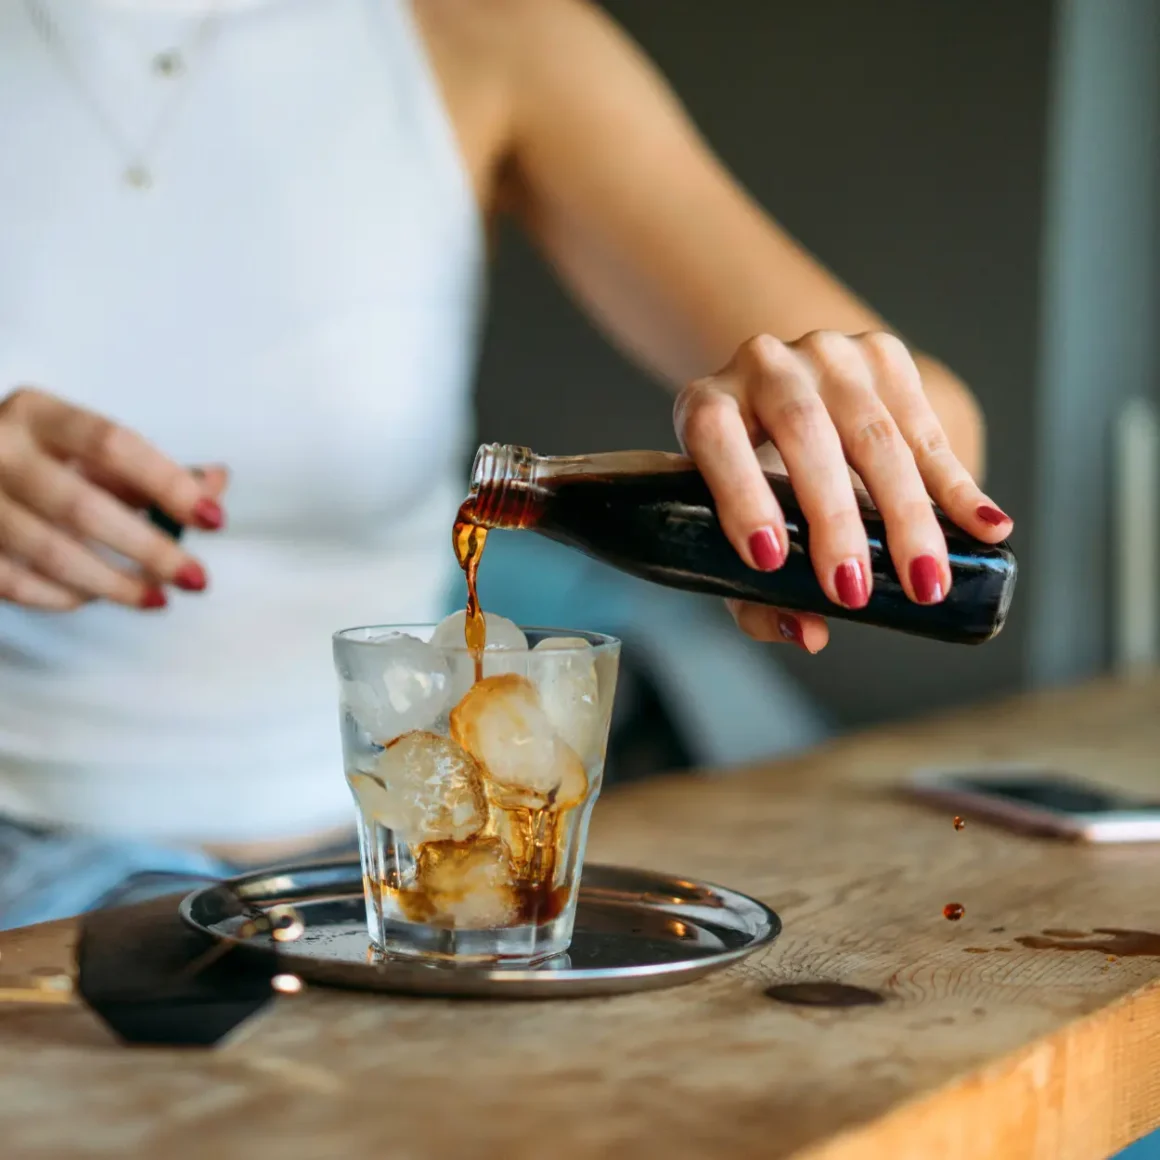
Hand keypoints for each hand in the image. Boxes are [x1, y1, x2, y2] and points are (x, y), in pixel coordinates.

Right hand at [0, 387, 226, 610]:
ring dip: (115, 584)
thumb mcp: (86, 450)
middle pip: (83, 506)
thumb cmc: (35, 459)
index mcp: (38, 414)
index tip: (211, 518)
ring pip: (52, 552)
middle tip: (194, 576)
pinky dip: (64, 597)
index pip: (113, 445)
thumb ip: (149, 469)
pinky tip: (96, 597)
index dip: (167, 484)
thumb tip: (214, 486)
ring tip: (157, 596)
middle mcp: (0, 450)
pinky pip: (17, 583)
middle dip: (149, 549)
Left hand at [673, 332, 1011, 651]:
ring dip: (906, 514)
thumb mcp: (731, 532)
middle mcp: (763, 365)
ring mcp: (828, 355)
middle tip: (853, 591)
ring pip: (874, 433)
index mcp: (707, 404)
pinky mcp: (884, 357)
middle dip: (834, 520)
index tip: (769, 559)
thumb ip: (752, 593)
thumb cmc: (749, 485)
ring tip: (926, 581)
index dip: (740, 493)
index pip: (716, 434)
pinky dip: (958, 486)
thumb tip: (809, 634)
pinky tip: (987, 526)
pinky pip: (926, 430)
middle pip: (805, 433)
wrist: (784, 400)